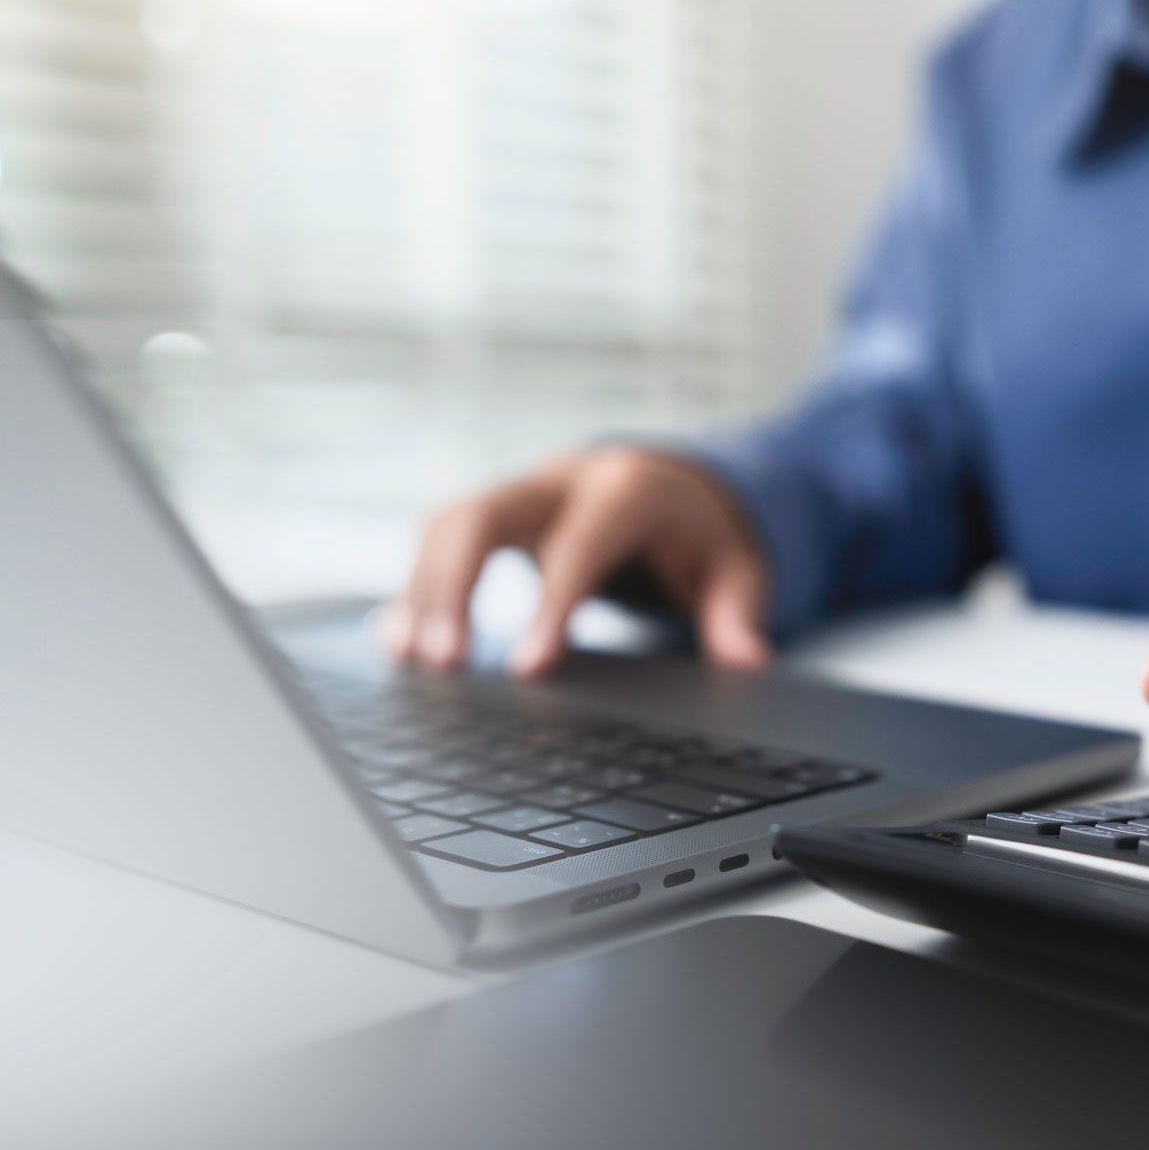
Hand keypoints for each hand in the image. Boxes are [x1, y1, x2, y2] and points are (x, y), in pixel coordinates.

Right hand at [385, 449, 769, 676]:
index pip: (578, 547)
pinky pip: (441, 539)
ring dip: (423, 588)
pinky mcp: (498, 515)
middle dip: (456, 586)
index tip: (527, 670)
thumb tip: (747, 661)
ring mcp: (522, 491)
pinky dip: (418, 587)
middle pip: (485, 515)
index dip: (549, 607)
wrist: (676, 480)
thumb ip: (739, 612)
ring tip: (411, 659)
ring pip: (449, 523)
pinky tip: (399, 638)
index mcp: (626, 489)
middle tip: (444, 662)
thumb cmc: (704, 531)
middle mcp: (563, 480)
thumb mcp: (740, 566)